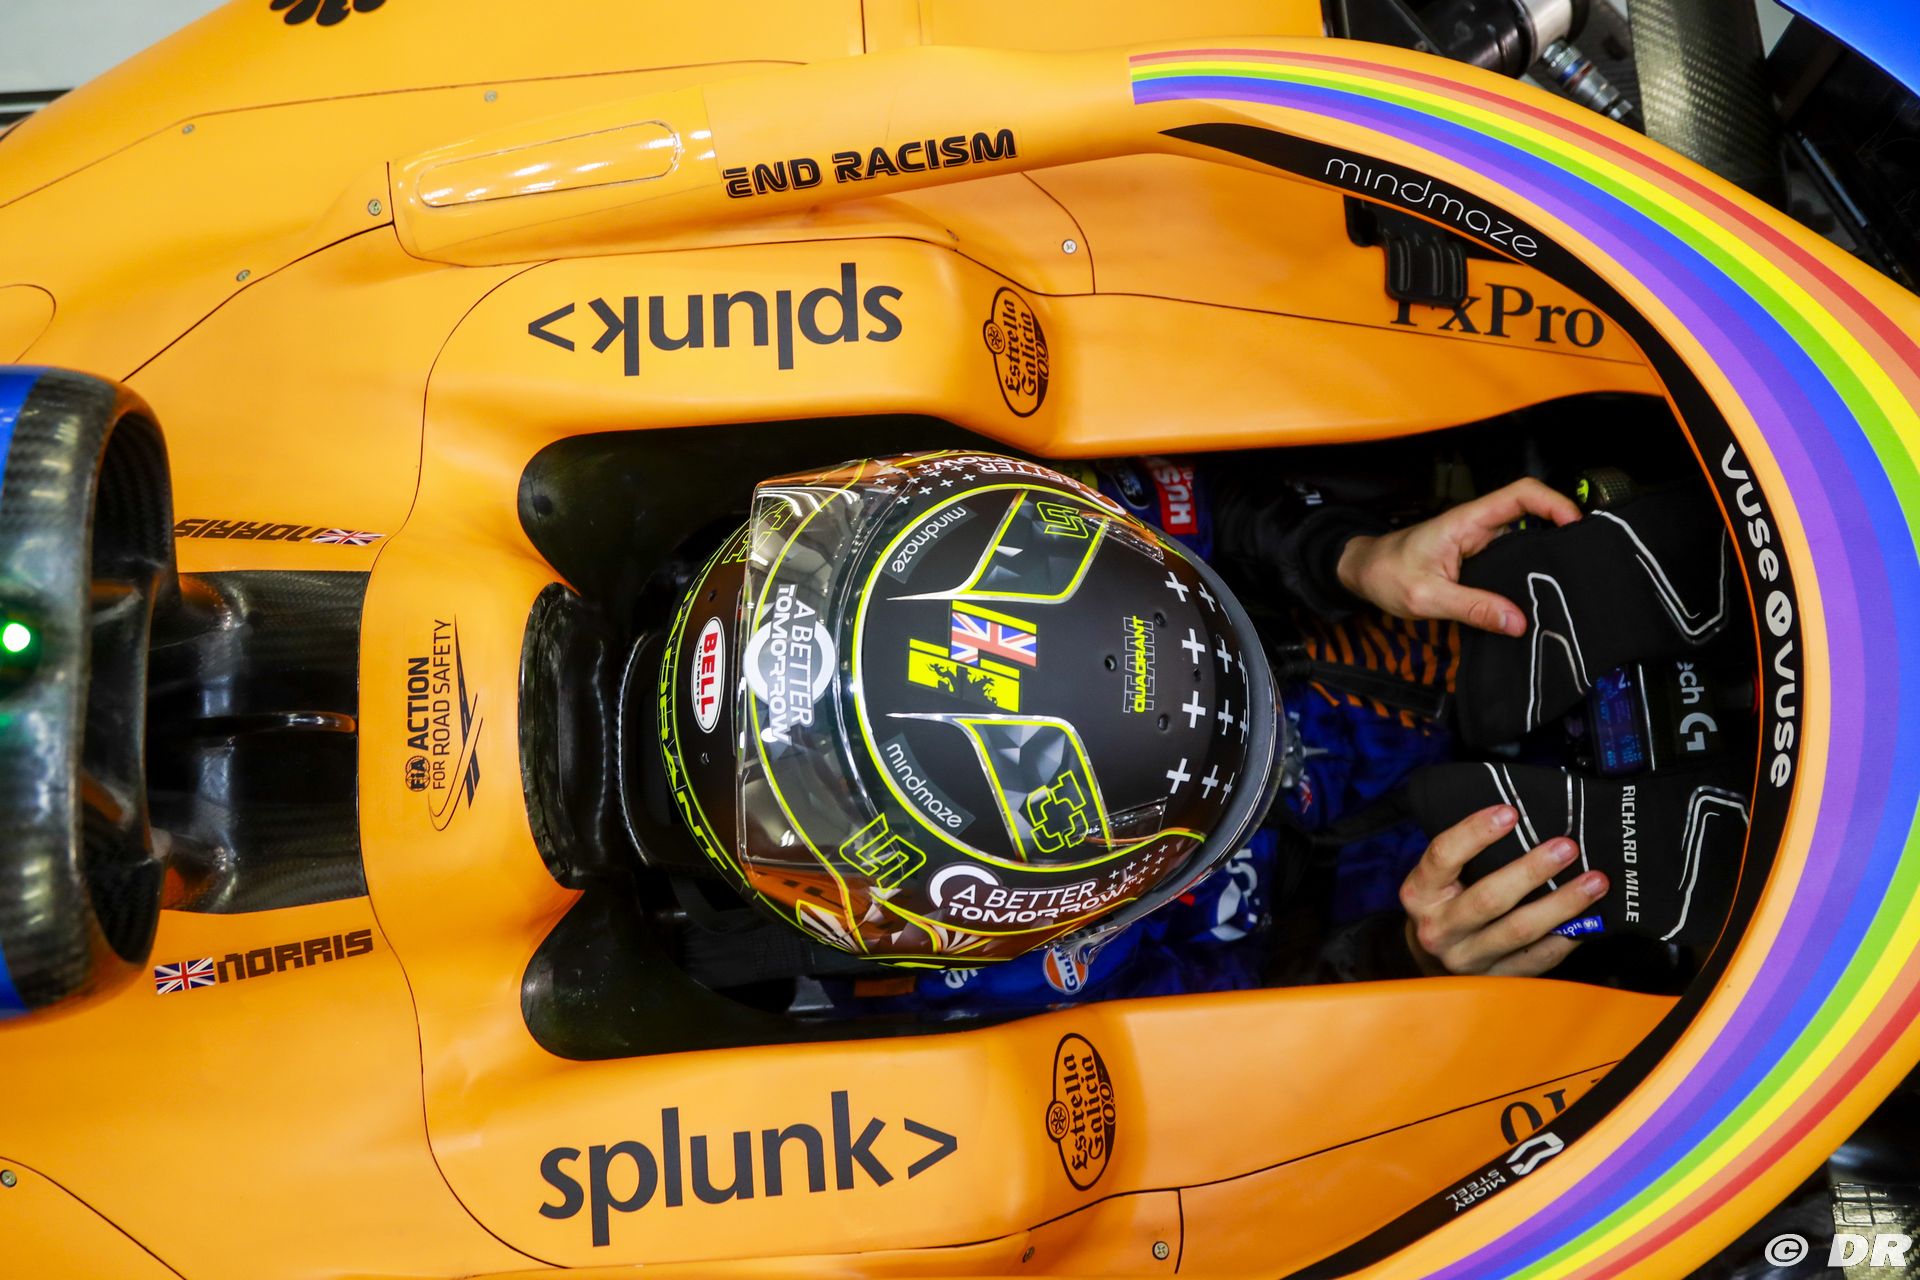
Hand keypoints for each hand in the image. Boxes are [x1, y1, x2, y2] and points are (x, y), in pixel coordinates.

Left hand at [1336, 479, 1580, 635]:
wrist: (1362, 573)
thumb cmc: (1386, 575)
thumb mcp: (1426, 597)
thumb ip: (1472, 608)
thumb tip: (1518, 623)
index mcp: (1467, 522)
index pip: (1520, 494)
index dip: (1553, 502)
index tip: (1576, 525)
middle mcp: (1478, 527)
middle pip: (1531, 513)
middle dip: (1561, 530)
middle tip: (1586, 560)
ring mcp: (1480, 542)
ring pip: (1524, 537)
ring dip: (1546, 553)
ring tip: (1572, 580)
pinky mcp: (1477, 559)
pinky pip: (1511, 559)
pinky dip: (1528, 571)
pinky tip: (1540, 594)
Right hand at [1401, 804, 1607, 975]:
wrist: (1432, 958)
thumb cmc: (1444, 902)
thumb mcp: (1438, 877)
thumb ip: (1467, 856)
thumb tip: (1523, 822)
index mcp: (1419, 893)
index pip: (1443, 856)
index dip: (1475, 832)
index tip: (1511, 812)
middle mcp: (1438, 928)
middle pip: (1488, 898)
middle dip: (1532, 870)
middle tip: (1567, 847)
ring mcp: (1466, 958)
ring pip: (1519, 930)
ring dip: (1562, 904)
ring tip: (1594, 881)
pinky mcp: (1493, 979)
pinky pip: (1537, 959)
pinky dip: (1566, 937)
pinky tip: (1588, 920)